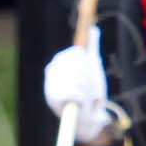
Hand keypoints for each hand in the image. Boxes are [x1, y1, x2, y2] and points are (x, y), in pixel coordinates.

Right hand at [44, 28, 113, 144]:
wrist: (88, 116)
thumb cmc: (90, 91)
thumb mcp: (93, 67)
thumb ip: (92, 47)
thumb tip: (94, 29)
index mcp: (60, 60)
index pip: (76, 53)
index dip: (86, 63)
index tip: (90, 73)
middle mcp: (52, 70)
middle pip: (76, 65)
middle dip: (88, 78)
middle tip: (90, 89)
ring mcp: (51, 83)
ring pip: (77, 79)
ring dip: (87, 89)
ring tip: (87, 97)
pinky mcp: (53, 97)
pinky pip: (75, 91)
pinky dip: (82, 98)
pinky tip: (81, 103)